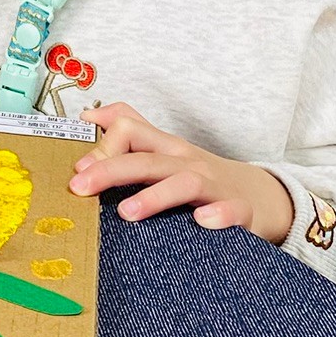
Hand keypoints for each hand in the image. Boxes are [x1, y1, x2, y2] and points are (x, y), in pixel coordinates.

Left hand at [73, 103, 293, 241]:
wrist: (258, 195)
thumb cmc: (201, 176)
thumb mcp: (165, 150)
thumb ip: (130, 130)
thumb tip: (89, 115)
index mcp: (166, 148)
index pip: (130, 130)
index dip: (102, 146)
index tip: (77, 171)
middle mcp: (188, 162)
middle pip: (146, 159)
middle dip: (110, 170)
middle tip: (81, 188)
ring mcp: (214, 186)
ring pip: (184, 183)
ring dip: (155, 196)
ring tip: (128, 212)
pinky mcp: (240, 211)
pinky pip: (231, 210)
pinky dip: (218, 215)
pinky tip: (201, 221)